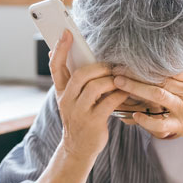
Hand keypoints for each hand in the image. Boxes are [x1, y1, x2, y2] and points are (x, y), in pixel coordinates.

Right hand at [49, 29, 126, 161]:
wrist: (78, 149)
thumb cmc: (79, 119)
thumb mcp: (71, 100)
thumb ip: (74, 82)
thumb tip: (79, 58)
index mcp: (61, 92)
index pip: (55, 67)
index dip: (60, 49)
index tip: (66, 33)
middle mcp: (66, 101)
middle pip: (80, 74)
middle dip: (99, 66)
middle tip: (113, 65)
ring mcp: (79, 112)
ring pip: (95, 87)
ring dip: (112, 79)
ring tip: (122, 77)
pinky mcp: (93, 122)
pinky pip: (109, 101)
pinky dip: (120, 94)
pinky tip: (126, 91)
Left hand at [112, 38, 182, 182]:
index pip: (172, 64)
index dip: (152, 58)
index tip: (135, 52)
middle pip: (159, 77)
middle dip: (136, 71)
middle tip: (116, 65)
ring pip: (157, 96)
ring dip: (136, 89)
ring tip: (118, 83)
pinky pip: (162, 124)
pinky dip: (148, 121)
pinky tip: (135, 116)